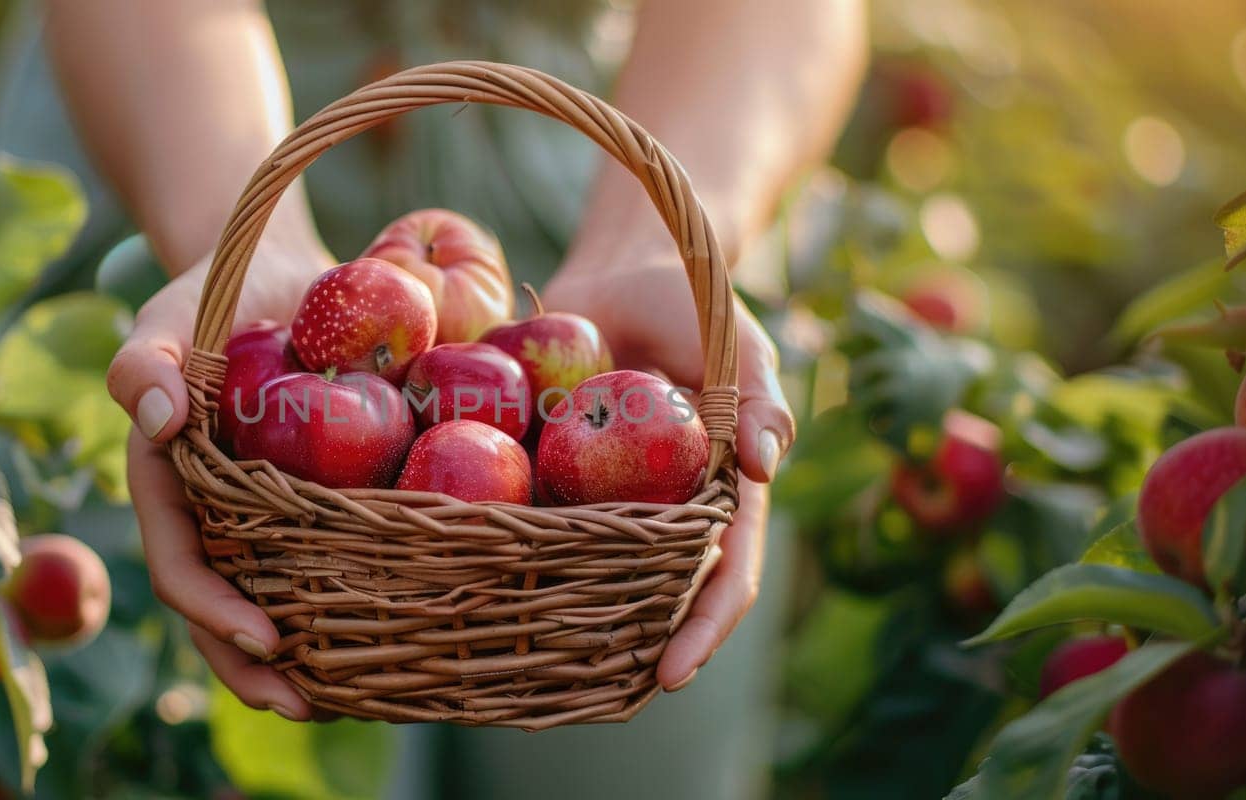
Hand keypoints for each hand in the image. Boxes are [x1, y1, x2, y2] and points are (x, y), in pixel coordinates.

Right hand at [109, 234, 332, 720]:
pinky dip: (348, 600)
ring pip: (276, 598)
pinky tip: (391, 630)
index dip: (216, 614)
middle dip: (257, 667)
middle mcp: (212, 514)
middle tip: (306, 707)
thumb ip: (145, 363)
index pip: (182, 567)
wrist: (273, 275)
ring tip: (350, 697)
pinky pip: (325, 559)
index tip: (269, 641)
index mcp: (169, 489)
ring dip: (305, 655)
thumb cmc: (209, 296)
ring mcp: (262, 513)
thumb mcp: (168, 318)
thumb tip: (160, 420)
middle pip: (225, 609)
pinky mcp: (313, 499)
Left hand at [543, 249, 794, 689]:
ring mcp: (604, 491)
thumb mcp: (738, 342)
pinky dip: (513, 537)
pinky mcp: (553, 464)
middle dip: (625, 645)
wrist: (621, 266)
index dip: (702, 629)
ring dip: (560, 606)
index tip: (669, 676)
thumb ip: (760, 396)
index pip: (723, 575)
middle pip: (651, 591)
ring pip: (585, 563)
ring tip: (523, 656)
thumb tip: (769, 463)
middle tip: (583, 689)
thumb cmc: (696, 303)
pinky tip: (476, 567)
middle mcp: (662, 505)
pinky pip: (535, 510)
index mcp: (721, 492)